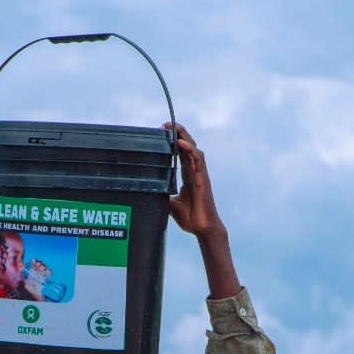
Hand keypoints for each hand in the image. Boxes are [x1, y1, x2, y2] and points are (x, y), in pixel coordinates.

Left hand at [164, 122, 226, 240]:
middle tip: (165, 124)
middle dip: (178, 133)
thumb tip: (150, 192)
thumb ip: (164, 196)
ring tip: (173, 127)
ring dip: (184, 136)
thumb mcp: (171, 205)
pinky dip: (189, 149)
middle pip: (188, 147)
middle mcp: (194, 172)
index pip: (181, 154)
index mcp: (188, 176)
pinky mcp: (203, 179)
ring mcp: (200, 174)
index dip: (174, 142)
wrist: (202, 229)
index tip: (163, 132)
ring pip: (193, 149)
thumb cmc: (190, 218)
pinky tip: (181, 142)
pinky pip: (198, 159)